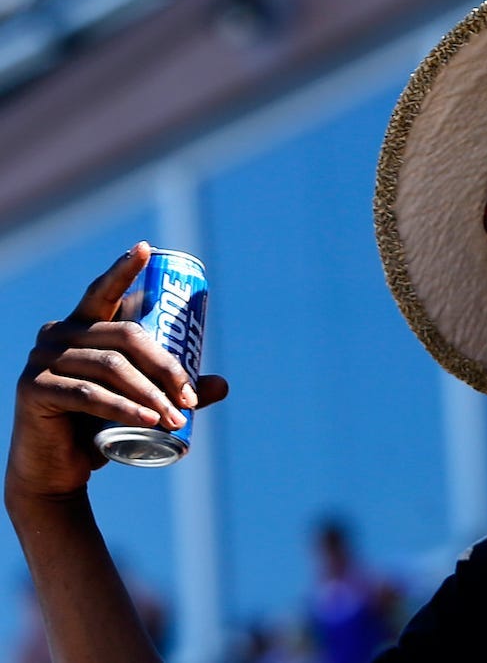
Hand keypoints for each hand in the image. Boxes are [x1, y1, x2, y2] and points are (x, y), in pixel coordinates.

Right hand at [8, 245, 229, 503]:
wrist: (56, 469)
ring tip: (176, 418)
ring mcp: (41, 360)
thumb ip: (173, 391)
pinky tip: (147, 421)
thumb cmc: (95, 427)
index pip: (102, 292)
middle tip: (190, 399)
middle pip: (125, 336)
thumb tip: (222, 384)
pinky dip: (124, 408)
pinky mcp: (33, 389)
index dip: (122, 270)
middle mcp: (56, 335)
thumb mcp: (138, 402)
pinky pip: (89, 395)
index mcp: (79, 327)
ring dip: (151, 394)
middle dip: (166, 367)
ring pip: (112, 368)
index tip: (144, 248)